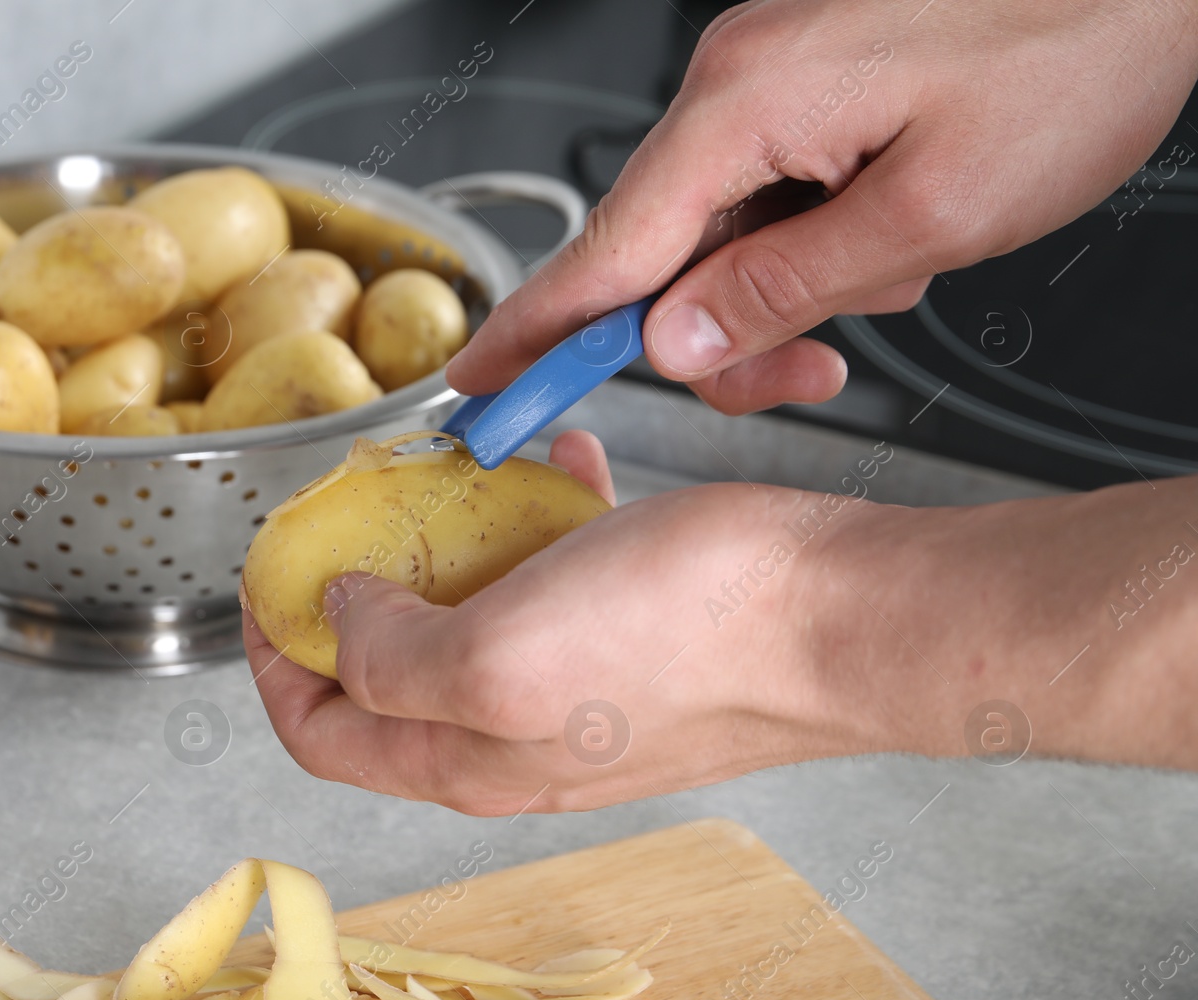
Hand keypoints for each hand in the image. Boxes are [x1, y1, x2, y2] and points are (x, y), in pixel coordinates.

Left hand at [245, 430, 876, 814]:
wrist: (842, 617)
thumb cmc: (687, 636)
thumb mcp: (499, 652)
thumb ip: (391, 657)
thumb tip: (340, 623)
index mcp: (464, 760)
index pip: (321, 733)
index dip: (275, 656)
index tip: (272, 576)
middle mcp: (514, 742)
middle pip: (389, 676)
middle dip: (363, 587)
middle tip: (365, 508)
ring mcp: (577, 696)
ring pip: (475, 617)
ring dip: (456, 544)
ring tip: (466, 475)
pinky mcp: (632, 645)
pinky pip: (557, 584)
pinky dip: (541, 526)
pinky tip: (566, 470)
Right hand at [447, 0, 1197, 414]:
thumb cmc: (1075, 50)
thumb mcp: (933, 212)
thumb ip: (784, 286)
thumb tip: (674, 342)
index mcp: (744, 104)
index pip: (604, 252)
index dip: (538, 335)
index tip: (481, 391)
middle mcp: (735, 83)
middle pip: (663, 256)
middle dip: (725, 332)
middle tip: (811, 374)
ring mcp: (767, 79)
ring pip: (722, 235)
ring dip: (790, 285)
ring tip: (898, 266)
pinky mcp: (804, 86)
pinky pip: (768, 194)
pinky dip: (815, 239)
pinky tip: (892, 228)